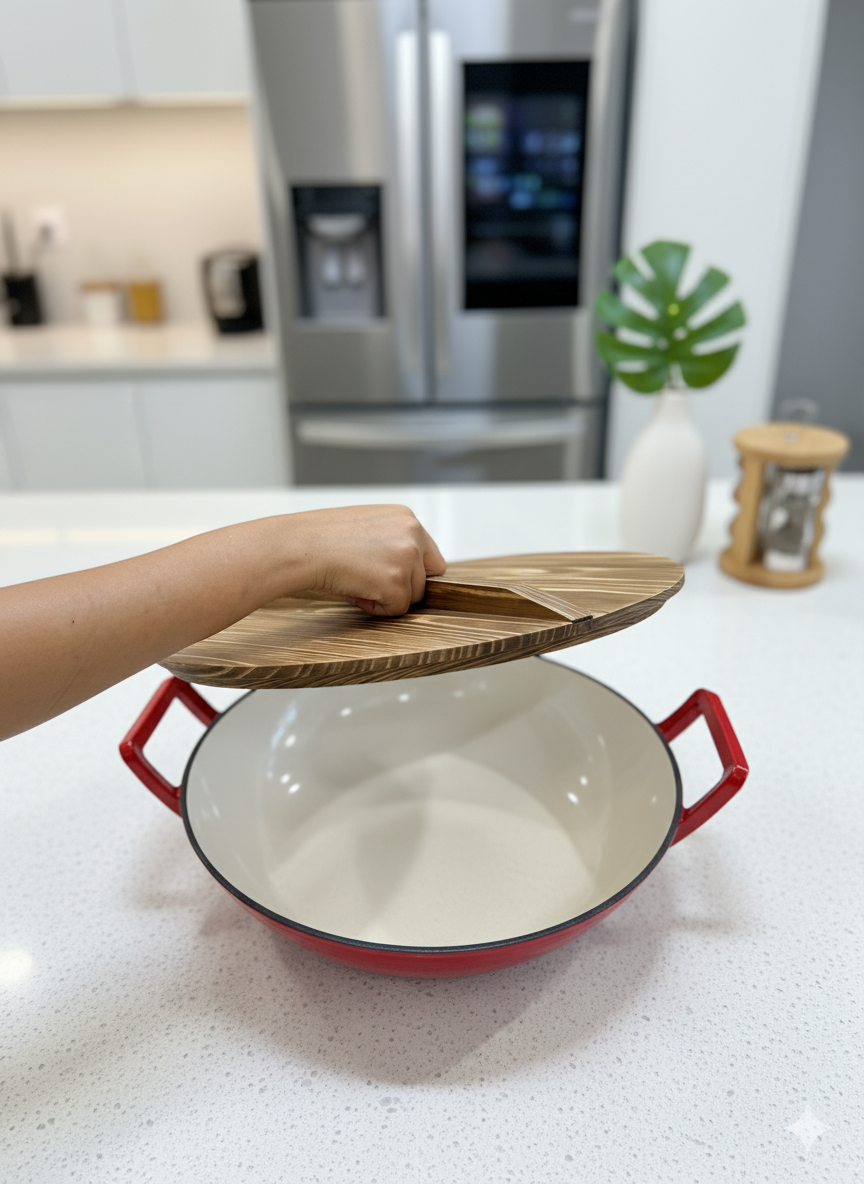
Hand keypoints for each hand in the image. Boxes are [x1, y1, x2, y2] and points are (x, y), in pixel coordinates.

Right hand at [279, 504, 445, 615]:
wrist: (300, 546)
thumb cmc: (322, 538)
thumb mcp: (366, 527)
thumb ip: (392, 542)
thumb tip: (405, 569)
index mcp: (406, 517)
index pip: (430, 556)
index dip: (411, 572)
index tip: (391, 577)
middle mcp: (413, 533)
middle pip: (426, 579)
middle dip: (401, 586)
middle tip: (368, 579)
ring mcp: (407, 557)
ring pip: (413, 596)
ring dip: (386, 597)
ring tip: (357, 581)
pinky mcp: (396, 581)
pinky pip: (396, 610)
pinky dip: (376, 608)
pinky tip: (354, 590)